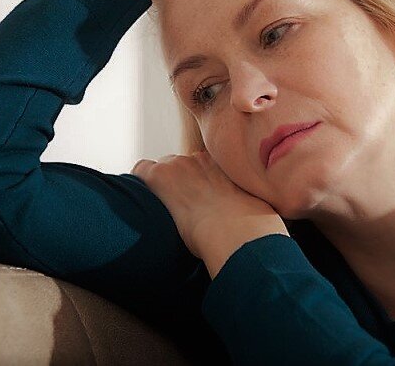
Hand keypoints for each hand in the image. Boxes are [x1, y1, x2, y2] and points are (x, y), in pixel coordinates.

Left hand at [132, 151, 288, 277]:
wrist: (240, 235)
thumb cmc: (254, 229)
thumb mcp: (256, 209)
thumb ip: (247, 202)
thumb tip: (252, 217)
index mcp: (225, 166)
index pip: (201, 165)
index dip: (195, 182)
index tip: (198, 200)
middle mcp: (202, 159)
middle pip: (179, 164)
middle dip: (178, 183)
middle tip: (182, 210)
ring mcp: (180, 165)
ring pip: (160, 168)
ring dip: (161, 187)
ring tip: (164, 211)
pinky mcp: (161, 176)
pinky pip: (140, 170)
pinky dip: (139, 183)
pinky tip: (142, 202)